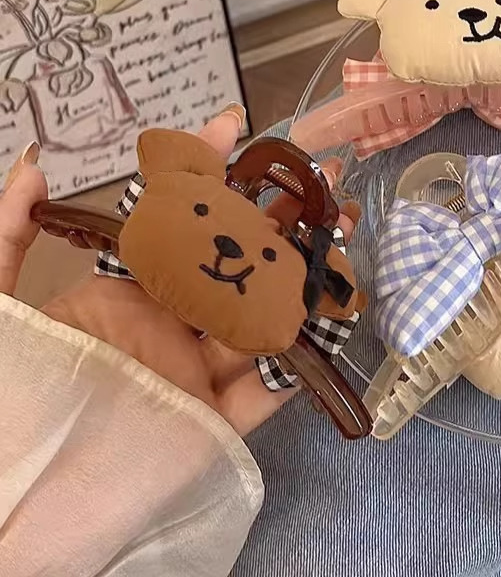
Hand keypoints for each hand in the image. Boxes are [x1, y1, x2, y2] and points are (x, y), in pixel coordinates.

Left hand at [0, 108, 356, 435]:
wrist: (24, 502)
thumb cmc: (16, 395)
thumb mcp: (0, 304)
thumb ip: (7, 235)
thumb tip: (34, 164)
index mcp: (123, 293)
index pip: (174, 222)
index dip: (204, 174)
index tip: (232, 125)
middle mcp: (169, 325)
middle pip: (233, 262)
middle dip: (276, 216)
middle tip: (315, 174)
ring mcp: (198, 372)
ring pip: (263, 313)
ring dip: (305, 272)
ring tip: (340, 227)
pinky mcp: (220, 421)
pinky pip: (272, 385)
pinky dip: (306, 353)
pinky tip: (334, 308)